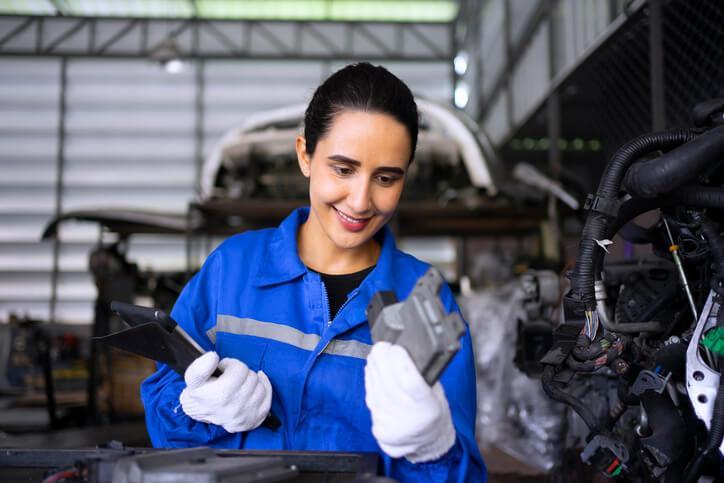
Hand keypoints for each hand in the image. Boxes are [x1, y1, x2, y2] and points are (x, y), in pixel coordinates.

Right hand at [179, 351, 271, 432]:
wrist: (200, 413)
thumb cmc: (199, 392)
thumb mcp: (192, 377)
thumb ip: (200, 366)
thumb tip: (213, 357)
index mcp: (220, 396)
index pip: (239, 369)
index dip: (230, 364)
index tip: (224, 368)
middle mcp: (235, 409)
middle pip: (251, 376)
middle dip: (241, 372)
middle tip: (232, 376)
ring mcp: (246, 416)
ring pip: (260, 387)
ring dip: (252, 381)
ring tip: (240, 383)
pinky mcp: (253, 421)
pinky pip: (267, 399)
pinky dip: (264, 389)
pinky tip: (256, 385)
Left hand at [364, 341, 455, 462]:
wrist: (426, 441)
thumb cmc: (432, 411)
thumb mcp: (436, 392)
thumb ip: (422, 374)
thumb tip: (403, 350)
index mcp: (429, 409)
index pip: (410, 383)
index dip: (400, 363)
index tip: (396, 347)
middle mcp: (409, 420)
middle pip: (388, 383)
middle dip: (383, 360)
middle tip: (382, 345)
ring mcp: (391, 426)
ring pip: (377, 389)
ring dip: (374, 368)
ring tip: (376, 355)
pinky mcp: (378, 428)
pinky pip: (371, 398)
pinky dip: (370, 380)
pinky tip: (372, 370)